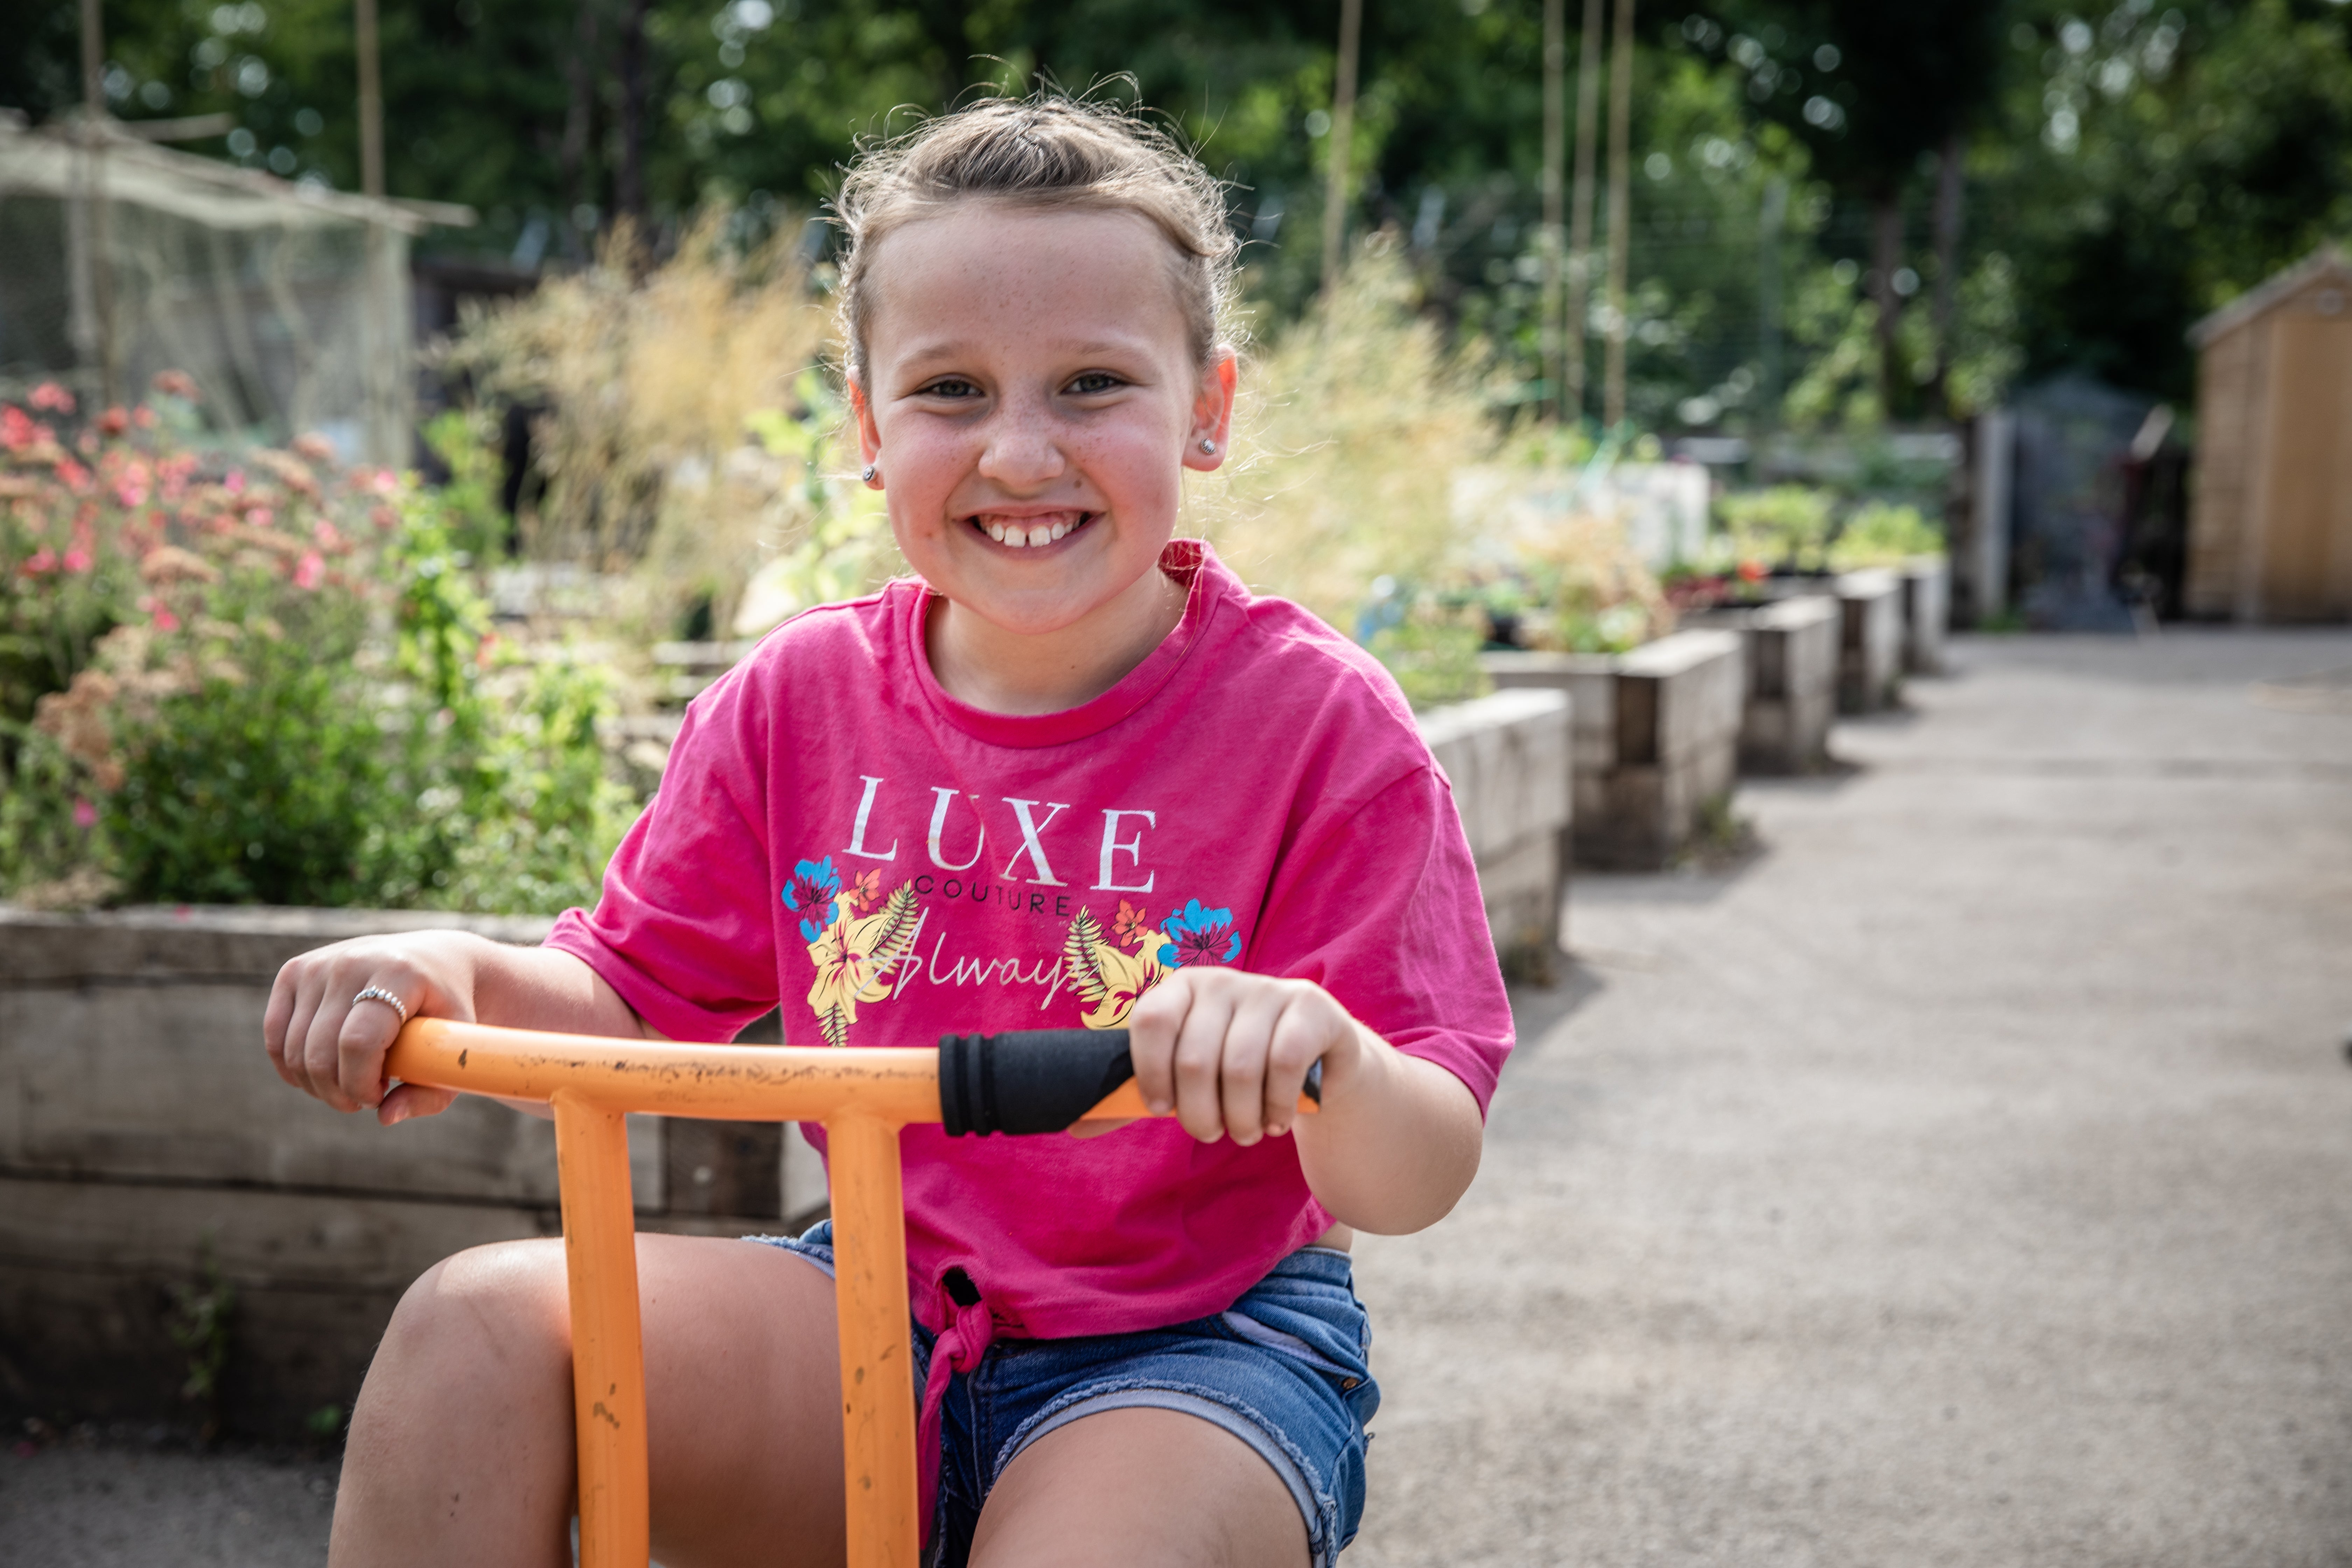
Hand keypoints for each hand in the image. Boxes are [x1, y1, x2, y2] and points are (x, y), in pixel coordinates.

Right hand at [263, 932, 483, 1125]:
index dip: (359, 1084)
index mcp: (397, 973)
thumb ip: (430, 1093)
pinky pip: (274, 1034)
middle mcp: (352, 962)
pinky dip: (291, 1067)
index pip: (358, 1042)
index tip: (377, 1097)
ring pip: (293, 1048)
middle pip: (321, 1051)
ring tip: (349, 1084)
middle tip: (364, 1099)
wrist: (435, 960)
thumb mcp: (456, 1048)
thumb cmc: (448, 1010)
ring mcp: (319, 964)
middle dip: (338, 1092)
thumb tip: (385, 1117)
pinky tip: (319, 1076)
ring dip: (317, 1084)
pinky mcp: (294, 971)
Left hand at [1121, 967, 1364, 1146]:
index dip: (1150, 1073)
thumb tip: (1073, 1126)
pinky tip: (1278, 1119)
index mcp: (1180, 989)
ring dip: (1242, 1118)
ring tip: (1247, 1132)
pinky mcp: (1309, 1006)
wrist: (1315, 1058)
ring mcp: (1268, 989)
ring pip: (1241, 1067)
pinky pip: (1286, 1063)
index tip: (1161, 1109)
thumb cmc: (1233, 1069)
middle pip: (1195, 1059)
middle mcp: (1221, 981)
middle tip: (1211, 1134)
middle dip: (1200, 1114)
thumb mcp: (1183, 1078)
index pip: (1150, 1021)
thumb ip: (1133, 1098)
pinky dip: (1279, 1105)